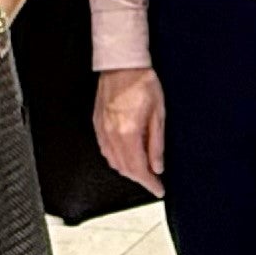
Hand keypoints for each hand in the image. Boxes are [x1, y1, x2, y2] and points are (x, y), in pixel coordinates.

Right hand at [93, 65, 166, 193]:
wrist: (122, 64)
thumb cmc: (142, 83)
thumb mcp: (158, 114)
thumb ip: (156, 143)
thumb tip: (157, 165)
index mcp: (128, 133)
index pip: (138, 169)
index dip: (149, 183)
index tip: (158, 190)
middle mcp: (112, 135)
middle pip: (124, 168)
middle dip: (140, 178)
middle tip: (153, 181)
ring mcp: (102, 130)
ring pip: (113, 162)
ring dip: (127, 170)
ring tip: (142, 170)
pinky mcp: (97, 124)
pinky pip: (105, 150)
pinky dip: (116, 159)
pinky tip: (125, 157)